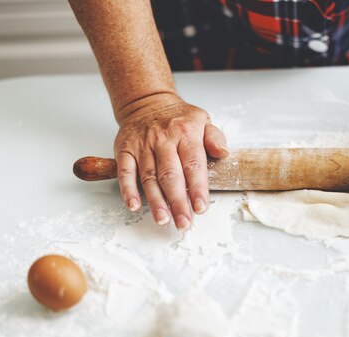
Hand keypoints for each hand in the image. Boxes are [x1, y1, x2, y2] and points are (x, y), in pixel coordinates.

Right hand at [113, 93, 228, 229]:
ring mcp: (142, 146)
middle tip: (183, 222)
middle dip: (177, 202)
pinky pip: (125, 172)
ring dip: (156, 201)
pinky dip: (128, 189)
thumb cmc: (178, 118)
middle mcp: (163, 140)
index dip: (197, 188)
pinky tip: (134, 205)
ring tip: (163, 220)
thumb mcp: (203, 120)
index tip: (200, 207)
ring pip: (149, 177)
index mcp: (185, 133)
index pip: (193, 164)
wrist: (147, 102)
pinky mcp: (125, 150)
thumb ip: (214, 138)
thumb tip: (224, 153)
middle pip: (171, 175)